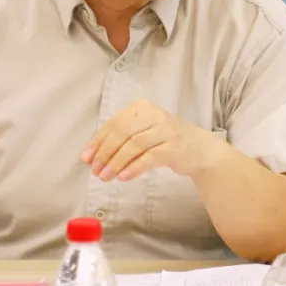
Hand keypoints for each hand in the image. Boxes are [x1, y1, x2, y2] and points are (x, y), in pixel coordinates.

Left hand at [81, 99, 225, 181]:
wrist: (199, 149)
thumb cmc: (164, 140)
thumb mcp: (142, 132)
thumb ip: (121, 139)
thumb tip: (93, 157)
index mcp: (141, 107)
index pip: (114, 123)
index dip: (98, 141)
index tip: (86, 158)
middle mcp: (154, 114)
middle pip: (123, 133)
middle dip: (105, 153)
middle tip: (95, 170)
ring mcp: (166, 130)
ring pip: (135, 145)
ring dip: (117, 163)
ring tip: (106, 177)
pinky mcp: (175, 147)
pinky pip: (150, 157)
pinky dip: (134, 167)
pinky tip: (123, 177)